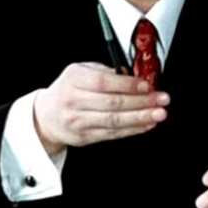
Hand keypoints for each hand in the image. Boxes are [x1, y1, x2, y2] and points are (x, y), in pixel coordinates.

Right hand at [33, 62, 169, 154]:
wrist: (46, 116)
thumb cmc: (68, 89)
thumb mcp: (80, 70)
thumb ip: (104, 70)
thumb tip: (132, 76)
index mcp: (75, 79)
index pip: (104, 82)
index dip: (128, 85)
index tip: (147, 85)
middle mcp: (75, 101)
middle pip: (112, 103)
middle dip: (141, 102)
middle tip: (161, 99)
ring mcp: (79, 121)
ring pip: (114, 121)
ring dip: (141, 118)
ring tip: (159, 113)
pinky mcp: (86, 136)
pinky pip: (113, 133)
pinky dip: (133, 129)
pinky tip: (146, 124)